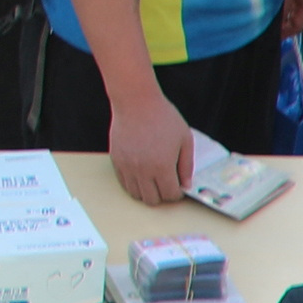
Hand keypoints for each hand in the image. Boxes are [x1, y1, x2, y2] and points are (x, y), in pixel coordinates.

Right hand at [108, 88, 195, 207]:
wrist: (136, 102)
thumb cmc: (163, 117)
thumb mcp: (185, 139)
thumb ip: (187, 165)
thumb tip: (186, 184)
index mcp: (163, 166)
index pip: (170, 195)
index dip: (177, 194)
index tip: (178, 186)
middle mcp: (143, 170)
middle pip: (152, 200)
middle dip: (162, 196)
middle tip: (166, 185)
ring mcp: (127, 166)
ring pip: (136, 194)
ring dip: (146, 191)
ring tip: (153, 180)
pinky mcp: (116, 161)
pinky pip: (124, 183)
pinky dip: (133, 184)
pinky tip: (141, 174)